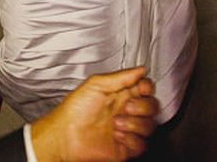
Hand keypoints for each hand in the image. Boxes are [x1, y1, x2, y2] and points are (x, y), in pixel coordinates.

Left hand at [30, 67, 159, 161]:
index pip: (145, 88)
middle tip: (126, 107)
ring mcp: (127, 129)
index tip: (141, 88)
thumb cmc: (74, 110)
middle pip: (152, 106)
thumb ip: (121, 76)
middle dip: (143, 106)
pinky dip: (131, 140)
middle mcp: (126, 111)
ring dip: (134, 124)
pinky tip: (117, 136)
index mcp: (120, 94)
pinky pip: (141, 144)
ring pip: (149, 126)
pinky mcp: (125, 147)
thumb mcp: (95, 85)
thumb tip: (141, 68)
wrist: (64, 136)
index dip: (147, 87)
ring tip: (116, 123)